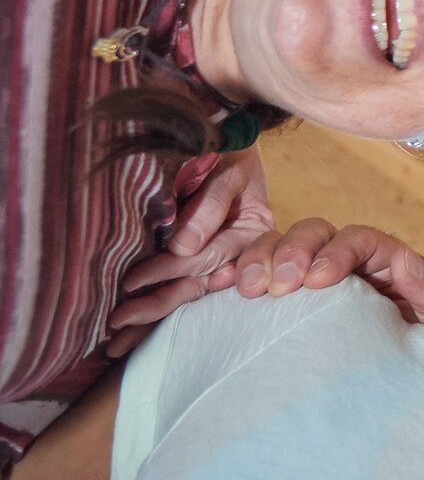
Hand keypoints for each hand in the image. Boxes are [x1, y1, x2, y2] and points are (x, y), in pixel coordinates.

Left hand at [108, 148, 275, 355]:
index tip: (131, 282)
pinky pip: (183, 289)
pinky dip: (158, 309)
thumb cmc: (229, 150)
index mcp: (250, 230)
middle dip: (154, 306)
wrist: (227, 137)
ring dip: (152, 318)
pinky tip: (132, 332)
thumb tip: (182, 247)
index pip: (205, 257)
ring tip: (116, 343)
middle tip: (115, 323)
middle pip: (194, 284)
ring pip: (187, 293)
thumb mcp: (228, 171)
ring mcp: (220, 258)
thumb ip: (212, 205)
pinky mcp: (205, 263)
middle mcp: (236, 250)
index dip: (168, 270)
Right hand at [232, 219, 423, 333]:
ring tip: (248, 290)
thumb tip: (407, 262)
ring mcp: (312, 278)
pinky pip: (257, 274)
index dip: (336, 250)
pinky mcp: (286, 300)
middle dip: (292, 250)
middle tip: (277, 285)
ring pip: (280, 246)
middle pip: (314, 233)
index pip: (359, 239)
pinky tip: (224, 289)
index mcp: (384, 261)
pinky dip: (238, 273)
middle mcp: (345, 261)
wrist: (409, 385)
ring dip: (260, 260)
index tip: (316, 279)